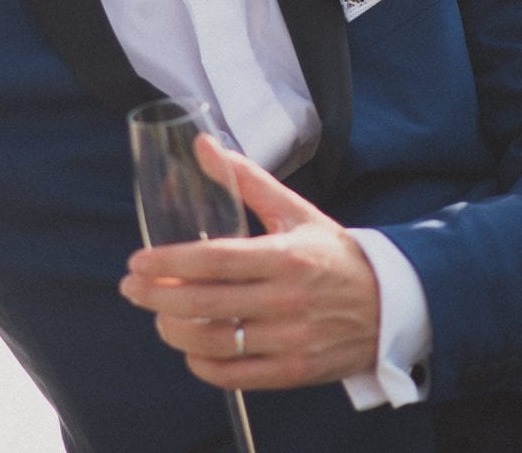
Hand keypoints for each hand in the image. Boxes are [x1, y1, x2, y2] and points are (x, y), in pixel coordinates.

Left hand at [119, 136, 380, 390]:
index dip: (171, 262)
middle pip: (206, 303)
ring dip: (174, 330)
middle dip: (158, 296)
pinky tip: (190, 347)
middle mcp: (287, 300)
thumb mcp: (296, 211)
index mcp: (286, 256)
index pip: (216, 260)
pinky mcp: (294, 371)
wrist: (391, 305)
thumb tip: (203, 145)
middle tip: (131, 288)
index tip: (138, 262)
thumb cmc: (335, 255)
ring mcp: (291, 339)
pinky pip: (235, 375)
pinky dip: (203, 364)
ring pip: (215, 342)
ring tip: (158, 315)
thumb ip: (247, 180)